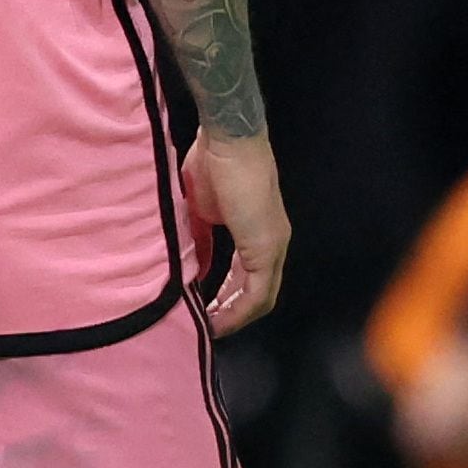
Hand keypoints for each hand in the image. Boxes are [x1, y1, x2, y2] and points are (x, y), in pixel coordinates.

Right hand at [182, 127, 289, 334]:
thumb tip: (194, 265)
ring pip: (260, 296)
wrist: (227, 140)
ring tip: (210, 327)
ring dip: (235, 315)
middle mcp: (272, 242)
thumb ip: (201, 237)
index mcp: (256, 231)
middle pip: (256, 291)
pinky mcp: (266, 247)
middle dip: (231, 311)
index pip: (247, 276)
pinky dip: (239, 309)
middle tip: (207, 325)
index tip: (205, 308)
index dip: (227, 297)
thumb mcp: (199, 208)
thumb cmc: (211, 162)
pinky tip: (219, 318)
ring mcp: (272, 246)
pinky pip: (258, 291)